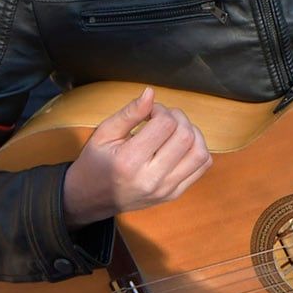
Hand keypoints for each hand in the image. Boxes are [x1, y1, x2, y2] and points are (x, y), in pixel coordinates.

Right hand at [61, 88, 212, 228]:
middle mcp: (151, 179)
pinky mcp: (174, 194)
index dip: (160, 110)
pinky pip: (202, 167)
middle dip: (178, 118)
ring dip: (193, 133)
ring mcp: (165, 190)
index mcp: (128, 162)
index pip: (164, 125)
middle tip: (163, 118)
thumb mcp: (104, 134)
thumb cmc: (95, 163)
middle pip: (185, 137)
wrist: (91, 199)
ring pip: (200, 153)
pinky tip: (181, 145)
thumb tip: (151, 92)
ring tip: (176, 129)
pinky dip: (197, 150)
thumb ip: (129, 113)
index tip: (150, 112)